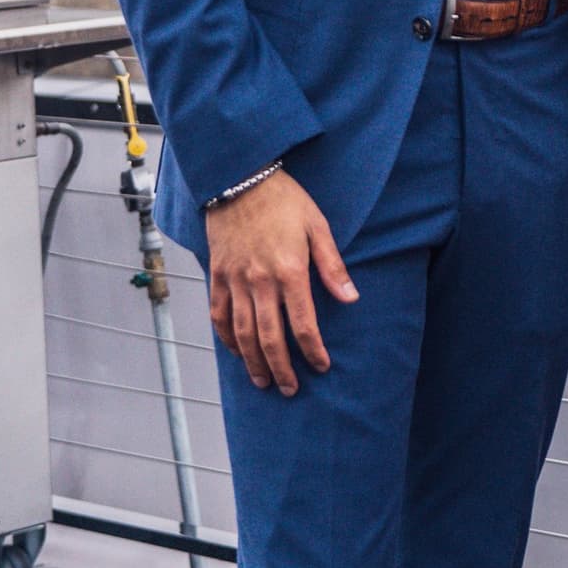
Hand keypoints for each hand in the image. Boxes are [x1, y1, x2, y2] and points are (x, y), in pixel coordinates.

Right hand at [205, 170, 356, 393]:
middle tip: (292, 389)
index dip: (313, 350)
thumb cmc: (285, 200)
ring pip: (242, 333)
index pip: (302, 324)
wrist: (239, 178)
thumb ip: (332, 266)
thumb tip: (351, 298)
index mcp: (290, 271)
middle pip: (269, 338)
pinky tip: (237, 352)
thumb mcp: (318, 226)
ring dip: (253, 362)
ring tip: (264, 382)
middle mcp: (259, 281)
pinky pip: (219, 315)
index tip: (321, 366)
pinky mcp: (217, 275)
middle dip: (282, 368)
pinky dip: (227, 338)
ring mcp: (234, 280)